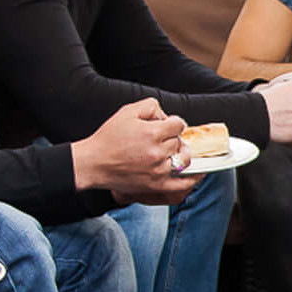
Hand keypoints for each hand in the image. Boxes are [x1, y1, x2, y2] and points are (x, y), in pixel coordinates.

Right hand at [74, 97, 192, 201]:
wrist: (93, 164)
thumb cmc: (108, 138)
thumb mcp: (127, 112)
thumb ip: (150, 106)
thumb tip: (165, 115)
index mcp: (152, 133)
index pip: (178, 124)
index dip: (172, 123)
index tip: (166, 125)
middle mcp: (157, 152)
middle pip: (179, 141)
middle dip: (172, 138)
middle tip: (159, 139)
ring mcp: (158, 170)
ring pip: (183, 159)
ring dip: (180, 153)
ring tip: (171, 152)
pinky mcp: (156, 185)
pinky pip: (181, 184)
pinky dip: (192, 180)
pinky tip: (198, 174)